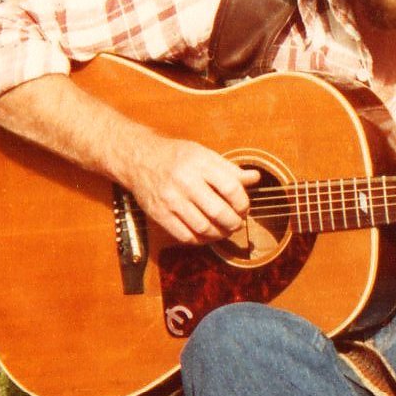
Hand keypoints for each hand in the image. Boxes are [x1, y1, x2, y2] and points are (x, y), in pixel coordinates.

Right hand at [121, 135, 260, 244]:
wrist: (139, 159)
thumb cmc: (177, 156)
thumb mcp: (205, 155)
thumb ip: (230, 169)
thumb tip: (255, 178)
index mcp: (200, 164)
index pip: (230, 188)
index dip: (243, 202)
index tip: (244, 207)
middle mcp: (185, 181)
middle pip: (218, 211)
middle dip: (234, 222)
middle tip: (238, 223)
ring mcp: (170, 199)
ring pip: (203, 227)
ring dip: (220, 234)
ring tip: (225, 230)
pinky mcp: (159, 214)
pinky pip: (185, 236)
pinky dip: (201, 240)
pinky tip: (207, 235)